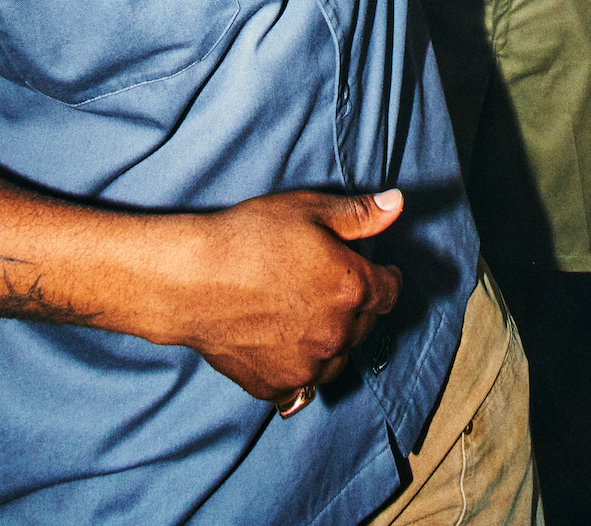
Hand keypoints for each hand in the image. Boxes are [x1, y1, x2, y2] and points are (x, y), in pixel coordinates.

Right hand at [148, 188, 403, 400]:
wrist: (192, 280)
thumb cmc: (249, 238)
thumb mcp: (308, 210)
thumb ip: (359, 213)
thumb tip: (397, 204)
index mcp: (351, 287)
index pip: (389, 290)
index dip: (383, 277)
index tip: (373, 272)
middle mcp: (336, 333)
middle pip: (365, 324)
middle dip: (355, 306)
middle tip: (327, 286)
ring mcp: (307, 366)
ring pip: (337, 358)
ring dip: (331, 340)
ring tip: (304, 314)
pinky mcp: (276, 386)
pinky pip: (302, 384)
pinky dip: (298, 367)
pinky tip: (280, 342)